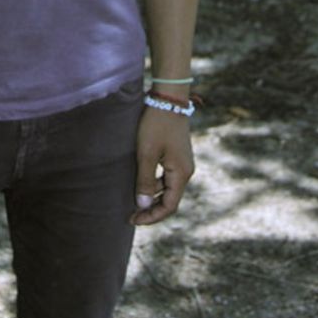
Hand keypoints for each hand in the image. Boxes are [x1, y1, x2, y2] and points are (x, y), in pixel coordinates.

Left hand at [130, 107, 193, 225]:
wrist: (168, 98)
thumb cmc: (156, 124)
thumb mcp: (147, 153)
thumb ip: (144, 180)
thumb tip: (142, 205)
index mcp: (182, 173)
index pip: (169, 206)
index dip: (152, 216)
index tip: (133, 219)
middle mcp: (186, 171)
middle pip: (170, 199)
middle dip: (151, 208)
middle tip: (131, 214)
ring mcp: (182, 162)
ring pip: (167, 187)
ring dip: (151, 196)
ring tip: (132, 200)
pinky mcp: (176, 154)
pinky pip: (166, 175)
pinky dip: (154, 183)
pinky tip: (140, 182)